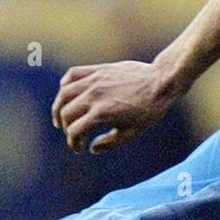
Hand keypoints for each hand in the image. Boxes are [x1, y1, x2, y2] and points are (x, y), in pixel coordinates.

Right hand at [51, 56, 181, 153]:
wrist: (161, 82)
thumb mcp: (132, 133)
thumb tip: (92, 148)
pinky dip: (66, 85)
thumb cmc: (150, 110)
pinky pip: (72, 74)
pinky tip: (68, 94)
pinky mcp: (97, 70)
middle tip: (73, 135)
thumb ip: (110, 143)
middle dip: (66, 128)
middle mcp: (94, 96)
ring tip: (61, 118)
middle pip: (66, 113)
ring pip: (64, 94)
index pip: (74, 131)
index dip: (73, 143)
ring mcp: (94, 80)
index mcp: (102, 114)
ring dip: (58, 107)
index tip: (79, 149)